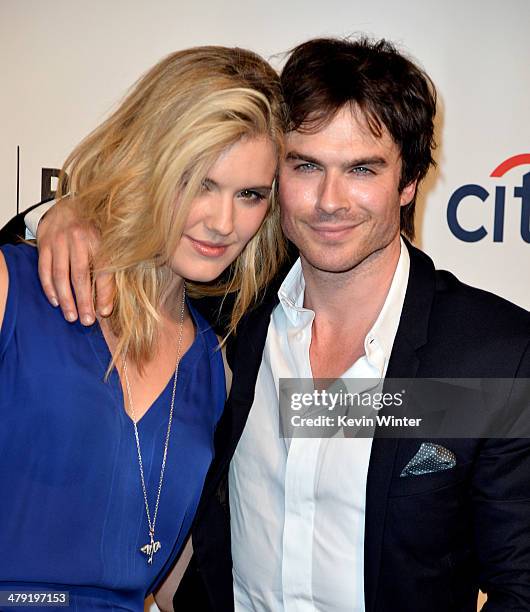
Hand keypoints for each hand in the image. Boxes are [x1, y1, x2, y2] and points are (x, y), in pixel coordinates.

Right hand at [37, 197, 113, 324]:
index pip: (103, 271)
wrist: (71, 204)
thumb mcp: (110, 241)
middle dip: (84, 302)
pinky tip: (55, 301)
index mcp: (100, 239)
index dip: (104, 294)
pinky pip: (44, 269)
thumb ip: (114, 266)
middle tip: (86, 321)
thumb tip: (115, 297)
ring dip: (66, 299)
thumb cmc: (95, 228)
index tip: (104, 313)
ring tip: (71, 316)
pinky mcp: (45, 243)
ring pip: (60, 275)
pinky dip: (49, 287)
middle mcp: (78, 238)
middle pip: (80, 276)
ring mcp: (59, 240)